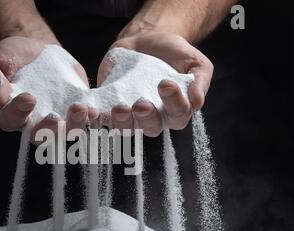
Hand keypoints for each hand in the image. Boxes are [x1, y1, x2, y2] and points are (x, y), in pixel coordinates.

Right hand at [0, 36, 97, 142]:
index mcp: (9, 114)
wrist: (36, 49)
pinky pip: (84, 120)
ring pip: (66, 133)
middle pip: (41, 136)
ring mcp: (57, 120)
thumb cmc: (11, 57)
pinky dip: (90, 117)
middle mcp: (33, 123)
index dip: (19, 113)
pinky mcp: (75, 112)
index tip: (29, 98)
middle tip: (56, 118)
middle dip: (49, 129)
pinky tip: (94, 109)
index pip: (11, 120)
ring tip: (81, 109)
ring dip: (75, 125)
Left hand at [98, 31, 212, 135]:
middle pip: (151, 127)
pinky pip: (104, 117)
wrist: (147, 38)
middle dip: (147, 117)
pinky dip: (98, 115)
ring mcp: (131, 115)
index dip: (174, 104)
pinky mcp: (110, 107)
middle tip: (142, 104)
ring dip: (123, 121)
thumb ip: (199, 81)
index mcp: (176, 111)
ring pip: (127, 128)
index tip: (166, 83)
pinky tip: (94, 110)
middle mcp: (153, 118)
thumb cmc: (174, 54)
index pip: (178, 116)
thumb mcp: (194, 62)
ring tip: (120, 107)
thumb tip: (198, 102)